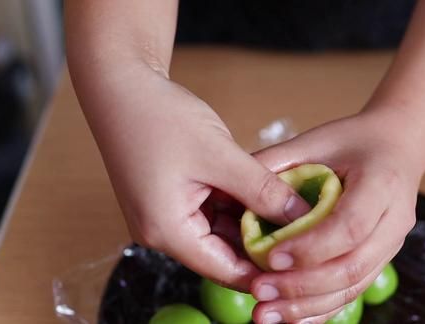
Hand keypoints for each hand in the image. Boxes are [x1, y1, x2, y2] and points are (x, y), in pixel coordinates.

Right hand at [84, 72, 309, 290]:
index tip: (305, 259)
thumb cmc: (160, 117)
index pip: (226, 270)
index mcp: (167, 231)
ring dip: (250, 222)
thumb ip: (263, 190)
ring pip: (219, 233)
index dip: (267, 268)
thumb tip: (301, 216)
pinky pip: (209, 214)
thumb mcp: (220, 155)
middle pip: (223, 254)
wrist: (120, 85)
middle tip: (304, 232)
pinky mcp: (169, 200)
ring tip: (289, 211)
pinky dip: (235, 206)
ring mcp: (164, 217)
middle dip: (262, 244)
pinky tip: (262, 194)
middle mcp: (161, 233)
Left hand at [248, 111, 424, 322]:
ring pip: (353, 286)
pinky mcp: (381, 258)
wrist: (398, 145)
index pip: (350, 225)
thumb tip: (232, 192)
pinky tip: (291, 318)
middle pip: (352, 265)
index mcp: (382, 183)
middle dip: (303, 285)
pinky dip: (321, 309)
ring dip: (308, 306)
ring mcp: (392, 244)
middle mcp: (394, 220)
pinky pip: (353, 291)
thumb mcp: (317, 139)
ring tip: (266, 314)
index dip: (311, 247)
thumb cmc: (355, 140)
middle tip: (259, 290)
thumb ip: (279, 163)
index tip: (270, 257)